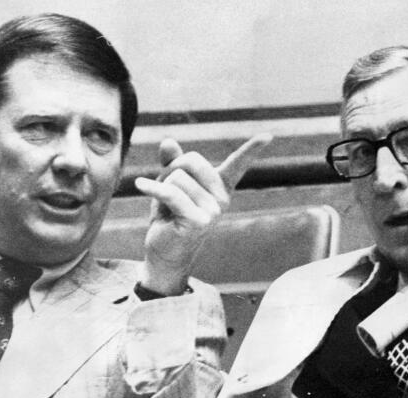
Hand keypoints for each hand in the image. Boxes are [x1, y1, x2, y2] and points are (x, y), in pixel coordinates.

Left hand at [135, 133, 271, 294]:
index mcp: (219, 187)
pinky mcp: (199, 220)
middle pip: (192, 160)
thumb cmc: (168, 216)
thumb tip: (169, 141)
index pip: (238, 165)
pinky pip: (170, 192)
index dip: (252, 149)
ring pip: (176, 177)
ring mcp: (213, 211)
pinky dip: (151, 188)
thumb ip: (171, 162)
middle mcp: (221, 198)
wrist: (163, 251)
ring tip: (164, 206)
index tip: (268, 135)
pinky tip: (139, 185)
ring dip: (161, 186)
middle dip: (171, 169)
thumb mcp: (169, 184)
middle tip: (165, 189)